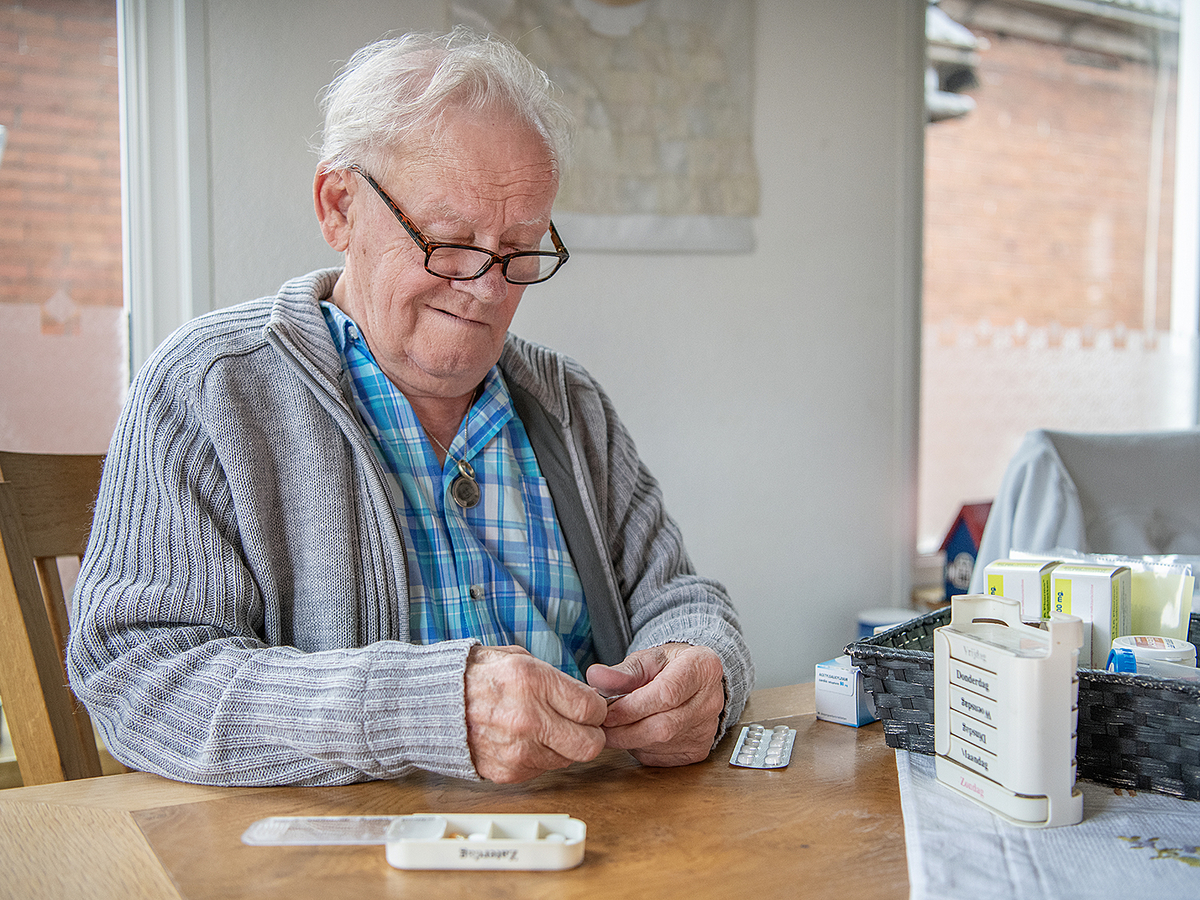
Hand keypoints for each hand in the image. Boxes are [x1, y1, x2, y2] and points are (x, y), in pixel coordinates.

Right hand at [464, 645, 607, 782]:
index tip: (590, 707)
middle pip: (590, 744)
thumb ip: (555, 680)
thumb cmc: (476, 677)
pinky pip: (543, 770)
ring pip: (568, 760)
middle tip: (580, 726)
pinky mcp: (508, 772)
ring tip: (542, 730)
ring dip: (563, 747)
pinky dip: (539, 758)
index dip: (597, 709)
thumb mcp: (519, 659)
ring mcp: (518, 750)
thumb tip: (585, 697)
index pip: (592, 709)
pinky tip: (523, 741)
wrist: (433, 704)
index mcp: (533, 682)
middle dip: (590, 734)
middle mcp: (529, 719)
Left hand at [586, 643, 724, 766]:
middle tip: (599, 727)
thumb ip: (621, 671)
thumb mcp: (647, 659)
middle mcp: (711, 701)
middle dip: (625, 730)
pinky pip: (662, 757)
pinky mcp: (698, 750)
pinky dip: (640, 749)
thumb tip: (595, 677)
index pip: (666, 694)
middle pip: (664, 726)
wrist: (693, 682)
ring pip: (660, 744)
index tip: (606, 712)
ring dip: (629, 740)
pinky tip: (633, 735)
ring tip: (612, 727)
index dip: (632, 707)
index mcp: (703, 668)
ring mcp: (707, 729)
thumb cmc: (669, 667)